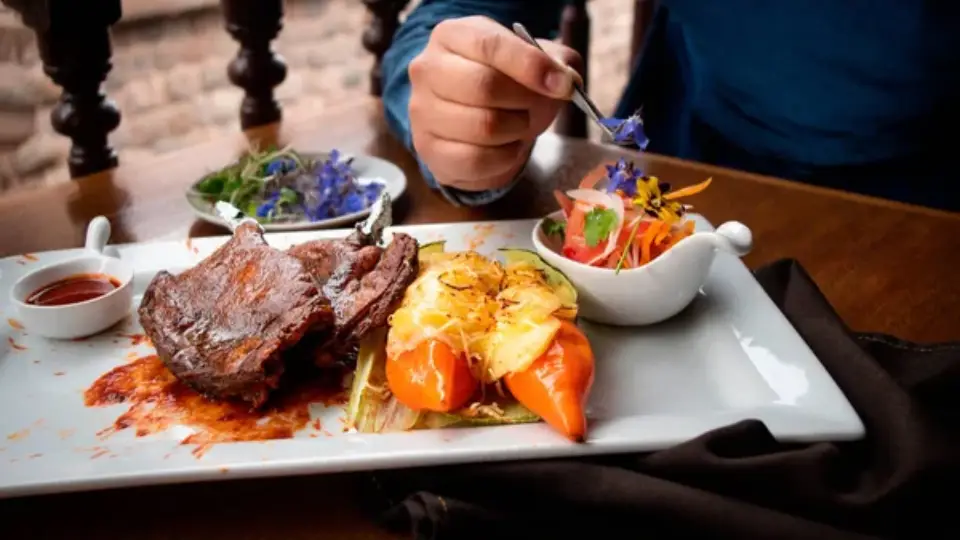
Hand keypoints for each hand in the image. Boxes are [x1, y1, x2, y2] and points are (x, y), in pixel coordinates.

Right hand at [408, 16, 581, 191]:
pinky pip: (477, 160)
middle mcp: (428, 69)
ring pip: (484, 127)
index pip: (491, 46)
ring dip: (517, 131)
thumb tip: (566, 81)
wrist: (471, 113)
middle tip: (537, 107)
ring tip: (519, 125)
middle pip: (484, 87)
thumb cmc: (504, 81)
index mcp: (452, 35)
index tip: (563, 85)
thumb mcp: (531, 59)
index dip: (531, 66)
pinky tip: (507, 147)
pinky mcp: (429, 149)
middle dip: (525, 102)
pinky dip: (505, 158)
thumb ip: (556, 62)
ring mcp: (423, 112)